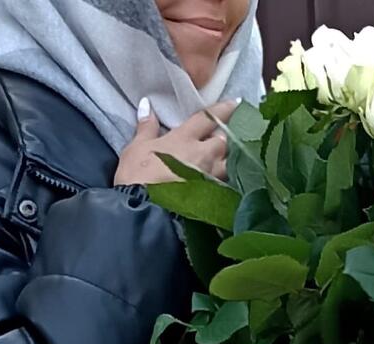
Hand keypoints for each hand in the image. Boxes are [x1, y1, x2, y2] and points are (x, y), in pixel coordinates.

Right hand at [114, 98, 237, 185]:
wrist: (145, 210)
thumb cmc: (137, 176)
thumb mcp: (136, 148)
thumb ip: (146, 128)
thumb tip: (147, 105)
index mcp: (184, 138)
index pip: (208, 118)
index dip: (222, 109)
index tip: (236, 103)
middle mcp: (203, 155)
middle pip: (224, 141)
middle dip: (227, 138)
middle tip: (227, 137)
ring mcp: (209, 177)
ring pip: (229, 164)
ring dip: (229, 160)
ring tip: (229, 160)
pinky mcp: (211, 197)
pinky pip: (225, 185)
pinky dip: (227, 181)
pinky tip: (226, 184)